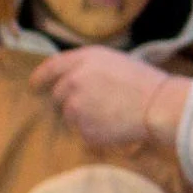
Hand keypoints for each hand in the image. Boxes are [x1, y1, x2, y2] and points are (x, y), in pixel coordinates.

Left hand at [33, 46, 188, 154]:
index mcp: (82, 60)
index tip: (35, 86)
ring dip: (83, 116)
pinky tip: (114, 125)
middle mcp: (73, 82)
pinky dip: (95, 131)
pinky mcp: (84, 130)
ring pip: (70, 116)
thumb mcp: (114, 60)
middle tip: (91, 104)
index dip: (40, 77)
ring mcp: (76, 108)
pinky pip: (83, 132)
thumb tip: (69, 78)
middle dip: (68, 100)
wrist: (158, 106)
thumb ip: (87, 66)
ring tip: (110, 114)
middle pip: (57, 95)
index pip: (50, 68)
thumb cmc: (144, 81)